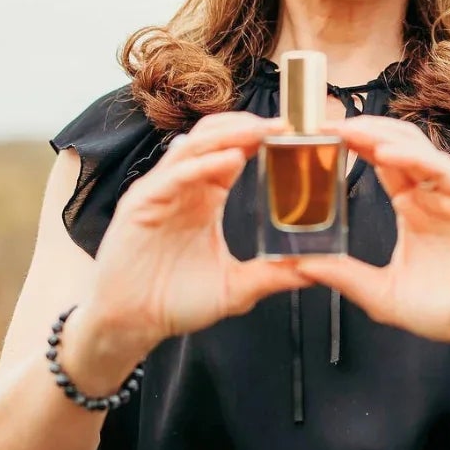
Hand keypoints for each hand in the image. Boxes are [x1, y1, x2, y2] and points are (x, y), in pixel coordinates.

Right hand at [87, 111, 311, 354]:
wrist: (132, 324)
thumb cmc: (175, 302)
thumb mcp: (236, 287)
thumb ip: (273, 275)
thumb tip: (317, 270)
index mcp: (206, 197)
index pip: (234, 152)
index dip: (261, 138)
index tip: (296, 134)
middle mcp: (184, 187)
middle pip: (215, 138)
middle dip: (249, 126)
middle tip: (285, 124)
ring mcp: (161, 192)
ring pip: (196, 146)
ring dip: (230, 135)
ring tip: (262, 131)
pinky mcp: (142, 204)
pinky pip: (175, 174)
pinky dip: (203, 164)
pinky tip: (230, 161)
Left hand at [291, 115, 449, 355]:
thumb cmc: (442, 311)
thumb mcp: (382, 294)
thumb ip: (344, 276)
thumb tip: (297, 265)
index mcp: (411, 206)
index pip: (379, 162)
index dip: (351, 145)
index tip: (316, 136)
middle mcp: (432, 193)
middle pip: (395, 145)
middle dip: (361, 130)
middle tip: (324, 123)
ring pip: (417, 148)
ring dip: (382, 136)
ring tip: (348, 131)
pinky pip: (443, 169)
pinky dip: (414, 157)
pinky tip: (385, 154)